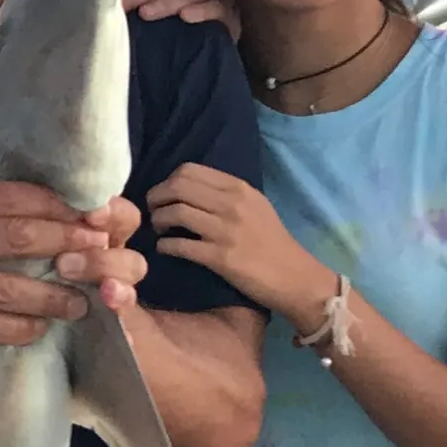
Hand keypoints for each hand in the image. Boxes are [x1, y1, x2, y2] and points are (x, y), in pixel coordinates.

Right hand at [0, 181, 143, 350]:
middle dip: (69, 245)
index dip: (56, 204)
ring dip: (55, 298)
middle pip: (21, 239)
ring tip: (82, 302)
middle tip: (102, 252)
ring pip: (12, 292)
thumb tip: (21, 210)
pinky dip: (19, 330)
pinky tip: (39, 330)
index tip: (88, 211)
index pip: (10, 198)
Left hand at [147, 162, 328, 319]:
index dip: (167, 182)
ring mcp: (226, 230)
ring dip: (158, 221)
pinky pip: (179, 245)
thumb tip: (186, 190)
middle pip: (177, 187)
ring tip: (160, 230)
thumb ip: (225, 194)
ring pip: (174, 213)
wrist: (294, 276)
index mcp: (238, 188)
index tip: (163, 195)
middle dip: (156, 198)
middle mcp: (231, 204)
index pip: (189, 170)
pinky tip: (165, 249)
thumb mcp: (254, 206)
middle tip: (153, 211)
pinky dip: (164, 246)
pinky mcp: (220, 257)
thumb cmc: (271, 242)